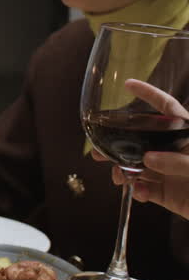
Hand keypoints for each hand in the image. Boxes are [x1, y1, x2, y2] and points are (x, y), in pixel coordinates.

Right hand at [93, 78, 188, 219]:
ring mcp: (169, 172)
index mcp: (187, 136)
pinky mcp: (166, 194)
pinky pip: (145, 190)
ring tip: (119, 178)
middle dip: (119, 144)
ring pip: (137, 167)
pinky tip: (140, 194)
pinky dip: (138, 192)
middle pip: (142, 140)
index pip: (168, 109)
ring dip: (123, 171)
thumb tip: (148, 160)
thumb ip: (179, 161)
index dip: (149, 95)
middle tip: (99, 152)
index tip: (128, 85)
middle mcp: (175, 151)